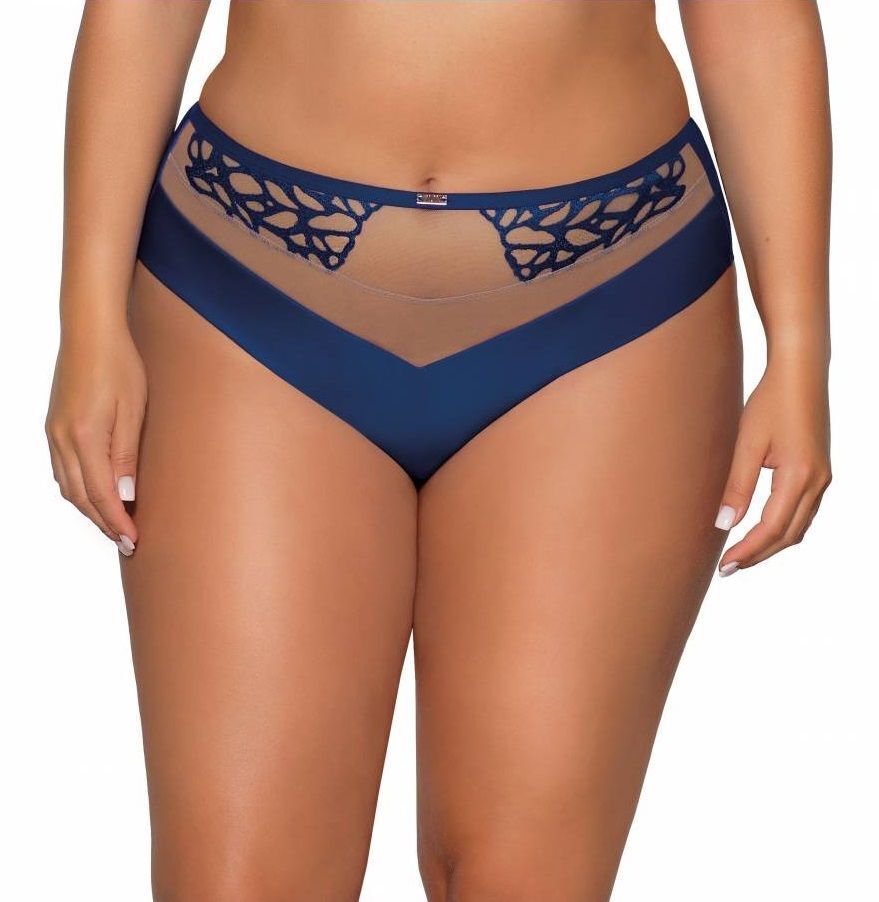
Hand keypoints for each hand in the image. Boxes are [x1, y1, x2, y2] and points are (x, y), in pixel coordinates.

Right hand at [46, 325, 145, 555]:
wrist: (89, 331)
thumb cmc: (120, 365)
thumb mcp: (134, 410)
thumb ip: (127, 455)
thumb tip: (126, 497)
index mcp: (83, 436)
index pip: (100, 495)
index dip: (117, 521)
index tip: (133, 540)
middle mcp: (61, 439)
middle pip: (79, 497)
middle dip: (103, 522)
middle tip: (127, 542)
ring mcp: (53, 433)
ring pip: (67, 486)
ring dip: (89, 509)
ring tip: (114, 525)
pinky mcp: (53, 426)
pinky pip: (62, 470)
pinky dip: (78, 490)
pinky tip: (95, 495)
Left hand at [714, 357, 830, 575]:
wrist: (800, 372)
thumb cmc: (771, 402)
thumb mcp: (746, 444)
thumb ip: (736, 486)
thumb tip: (723, 524)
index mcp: (800, 477)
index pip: (771, 529)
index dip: (747, 551)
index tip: (724, 566)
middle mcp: (818, 482)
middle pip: (789, 535)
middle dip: (758, 554)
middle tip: (728, 568)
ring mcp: (822, 478)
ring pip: (798, 526)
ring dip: (771, 544)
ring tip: (741, 554)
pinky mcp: (819, 471)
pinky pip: (803, 511)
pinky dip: (783, 527)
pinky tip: (761, 529)